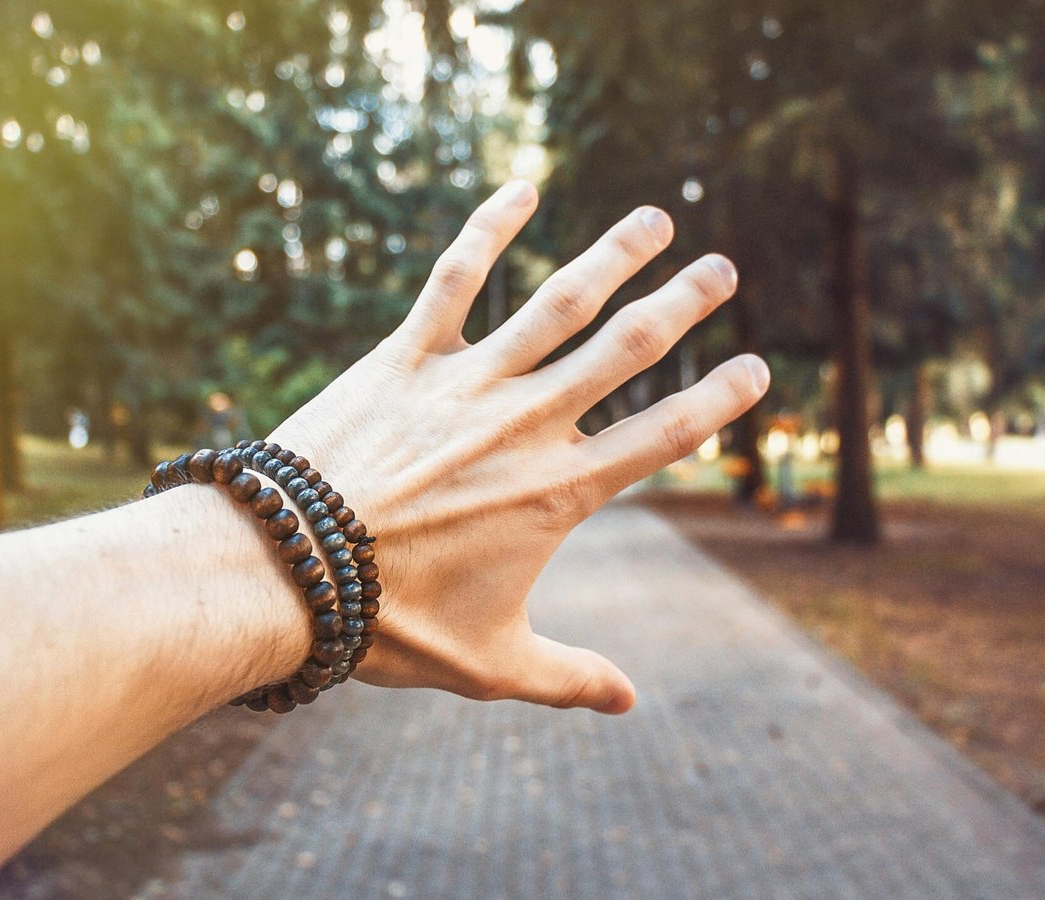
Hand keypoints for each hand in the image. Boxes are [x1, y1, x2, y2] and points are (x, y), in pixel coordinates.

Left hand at [268, 181, 768, 714]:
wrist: (287, 574)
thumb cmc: (389, 625)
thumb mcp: (492, 665)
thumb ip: (568, 677)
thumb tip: (631, 701)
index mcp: (559, 492)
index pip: (665, 435)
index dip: (721, 399)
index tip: (758, 367)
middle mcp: (527, 424)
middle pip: (626, 350)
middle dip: (685, 305)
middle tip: (725, 268)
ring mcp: (466, 383)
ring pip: (558, 302)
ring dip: (613, 255)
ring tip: (655, 218)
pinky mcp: (403, 357)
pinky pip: (454, 279)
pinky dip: (487, 230)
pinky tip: (521, 188)